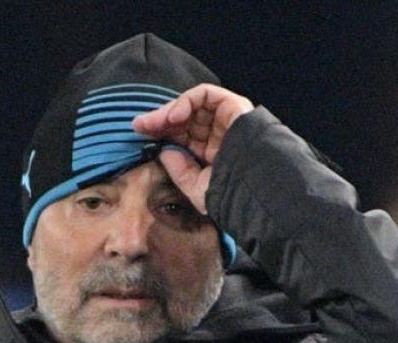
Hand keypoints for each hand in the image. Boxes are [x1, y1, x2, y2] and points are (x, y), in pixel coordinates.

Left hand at [131, 83, 253, 214]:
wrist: (257, 187)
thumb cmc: (231, 194)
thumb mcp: (197, 187)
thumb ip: (179, 170)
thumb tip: (164, 151)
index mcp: (211, 152)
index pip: (182, 136)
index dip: (161, 133)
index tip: (141, 134)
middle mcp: (218, 134)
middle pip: (184, 119)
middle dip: (159, 121)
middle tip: (140, 125)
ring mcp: (226, 119)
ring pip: (192, 105)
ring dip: (169, 111)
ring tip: (154, 122)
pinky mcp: (233, 105)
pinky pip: (205, 94)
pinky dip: (186, 101)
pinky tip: (173, 116)